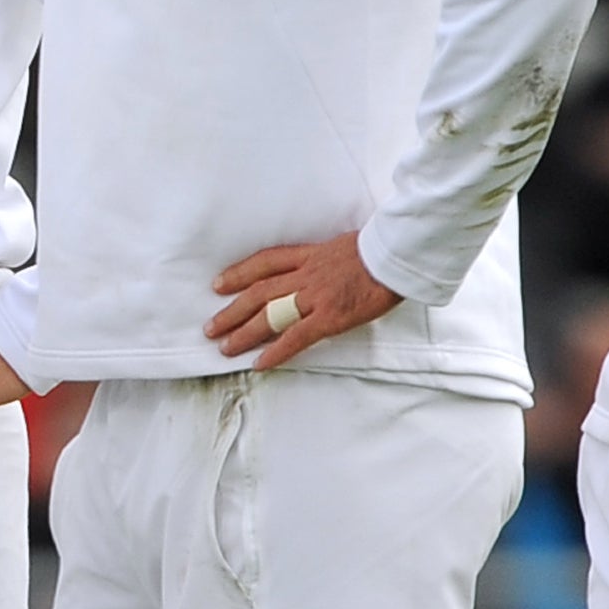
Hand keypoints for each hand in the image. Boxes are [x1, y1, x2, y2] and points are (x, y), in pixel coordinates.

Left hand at [206, 231, 401, 369]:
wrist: (398, 254)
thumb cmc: (382, 249)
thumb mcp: (346, 244)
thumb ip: (327, 258)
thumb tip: (323, 268)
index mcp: (310, 255)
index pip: (265, 263)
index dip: (239, 274)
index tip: (219, 284)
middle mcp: (306, 275)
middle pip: (258, 293)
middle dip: (231, 311)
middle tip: (210, 327)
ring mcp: (315, 297)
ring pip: (269, 316)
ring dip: (244, 333)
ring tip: (224, 347)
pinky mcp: (330, 317)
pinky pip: (295, 338)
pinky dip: (276, 352)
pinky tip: (259, 364)